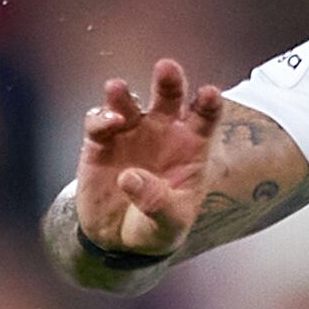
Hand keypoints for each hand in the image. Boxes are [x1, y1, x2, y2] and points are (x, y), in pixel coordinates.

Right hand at [74, 59, 227, 262]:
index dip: (208, 103)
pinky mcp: (101, 142)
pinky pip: (99, 122)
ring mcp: (131, 133)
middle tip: (166, 68)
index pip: (205, 117)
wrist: (119, 240)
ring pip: (129, 103)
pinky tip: (107, 124)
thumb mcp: (167, 226)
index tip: (209, 94)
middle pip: (169, 97)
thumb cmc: (155, 227)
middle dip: (168, 80)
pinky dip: (100, 118)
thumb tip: (130, 178)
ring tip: (117, 89)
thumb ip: (157, 204)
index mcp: (191, 147)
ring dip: (123, 95)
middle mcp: (162, 132)